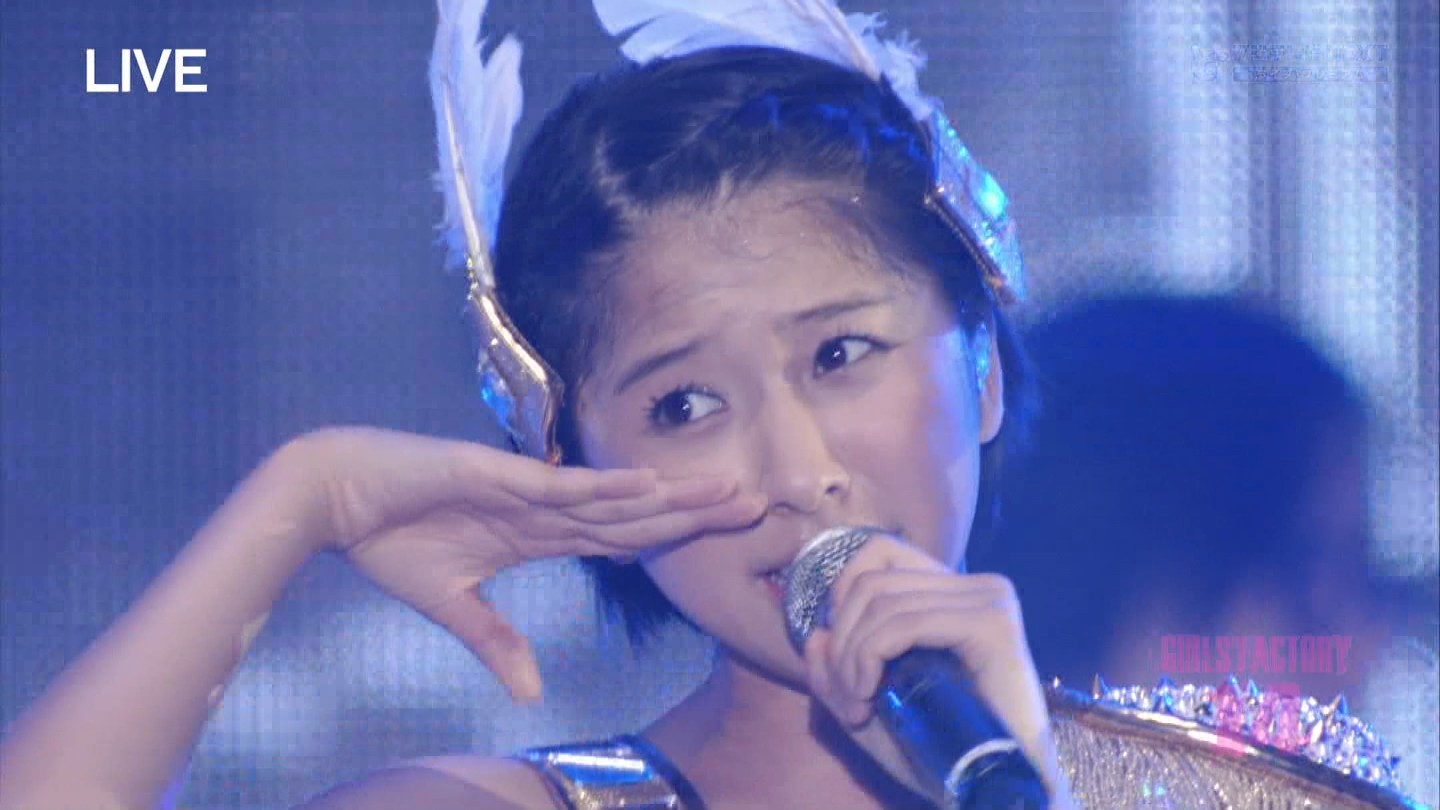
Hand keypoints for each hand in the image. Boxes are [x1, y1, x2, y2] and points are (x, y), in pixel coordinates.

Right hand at [261, 427, 764, 700]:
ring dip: (670, 495)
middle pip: (636, 513)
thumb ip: (495, 641)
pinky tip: (648, 485)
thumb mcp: (452, 604)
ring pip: (613, 496)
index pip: (622, 537)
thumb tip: (531, 691)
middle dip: (696, 512)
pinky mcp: (494, 475)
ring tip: (728, 491)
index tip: (723, 538)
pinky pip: (559, 486)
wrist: (334, 496)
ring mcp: (524, 489)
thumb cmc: (388, 538)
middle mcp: (544, 507)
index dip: (673, 537)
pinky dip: (603, 487)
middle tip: (761, 505)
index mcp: (539, 532)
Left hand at [800, 534, 1068, 805]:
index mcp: (957, 592)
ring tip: (858, 709)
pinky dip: (870, 657)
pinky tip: (870, 697)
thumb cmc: (945, 751)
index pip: (880, 553)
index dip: (842, 595)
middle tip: (849, 701)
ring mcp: (989, 600)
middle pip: (873, 581)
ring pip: (882, 602)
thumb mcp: (873, 708)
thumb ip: (837, 673)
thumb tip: (814, 636)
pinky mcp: (991, 625)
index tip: (841, 657)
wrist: (1003, 786)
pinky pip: (905, 624)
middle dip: (843, 642)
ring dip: (852, 658)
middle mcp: (979, 585)